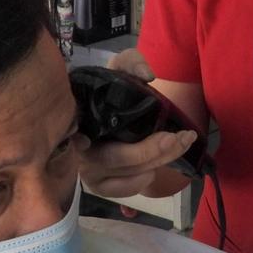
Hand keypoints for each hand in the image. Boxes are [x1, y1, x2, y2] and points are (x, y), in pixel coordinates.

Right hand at [78, 48, 194, 198]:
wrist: (118, 110)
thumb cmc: (114, 90)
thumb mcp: (121, 67)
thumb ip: (132, 62)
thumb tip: (147, 76)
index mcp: (77, 119)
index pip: (71, 134)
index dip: (79, 141)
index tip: (85, 141)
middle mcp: (78, 148)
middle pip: (113, 158)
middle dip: (151, 150)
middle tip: (180, 136)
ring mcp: (87, 171)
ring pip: (125, 174)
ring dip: (158, 161)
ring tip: (181, 143)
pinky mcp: (100, 186)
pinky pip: (123, 190)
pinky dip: (142, 181)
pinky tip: (155, 166)